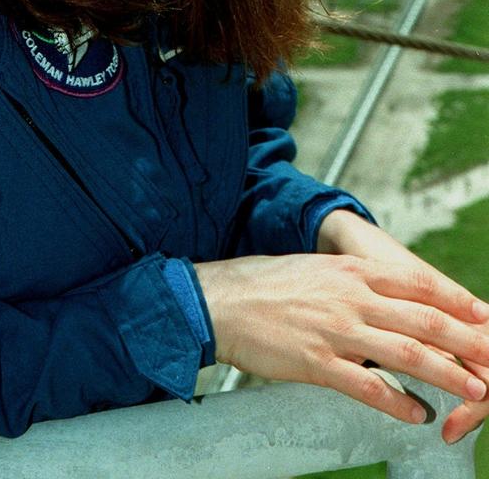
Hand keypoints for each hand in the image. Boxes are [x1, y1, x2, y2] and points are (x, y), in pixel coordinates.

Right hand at [194, 249, 488, 430]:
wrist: (222, 301)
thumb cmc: (266, 285)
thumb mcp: (316, 271)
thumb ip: (351, 284)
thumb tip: (382, 297)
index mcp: (350, 272)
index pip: (416, 284)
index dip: (454, 301)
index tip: (481, 314)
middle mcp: (350, 298)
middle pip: (422, 319)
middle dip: (465, 340)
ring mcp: (336, 331)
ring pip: (406, 353)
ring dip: (446, 373)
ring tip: (473, 389)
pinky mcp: (318, 363)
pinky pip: (368, 387)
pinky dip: (398, 403)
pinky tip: (416, 414)